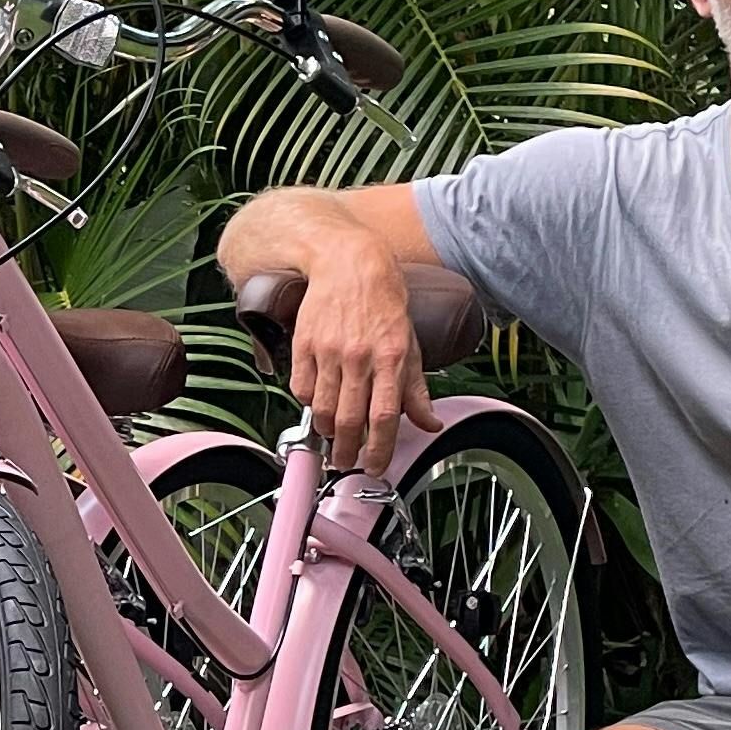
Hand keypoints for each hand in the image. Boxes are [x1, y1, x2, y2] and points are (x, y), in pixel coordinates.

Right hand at [288, 250, 441, 473]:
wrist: (349, 263)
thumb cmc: (382, 301)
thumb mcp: (410, 343)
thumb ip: (416, 390)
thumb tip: (429, 423)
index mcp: (391, 357)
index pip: (384, 417)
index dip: (379, 449)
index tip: (374, 466)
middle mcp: (360, 356)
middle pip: (350, 420)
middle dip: (348, 451)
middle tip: (346, 461)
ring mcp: (329, 350)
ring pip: (322, 409)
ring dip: (328, 431)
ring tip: (334, 436)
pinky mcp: (305, 344)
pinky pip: (301, 388)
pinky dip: (308, 403)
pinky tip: (318, 402)